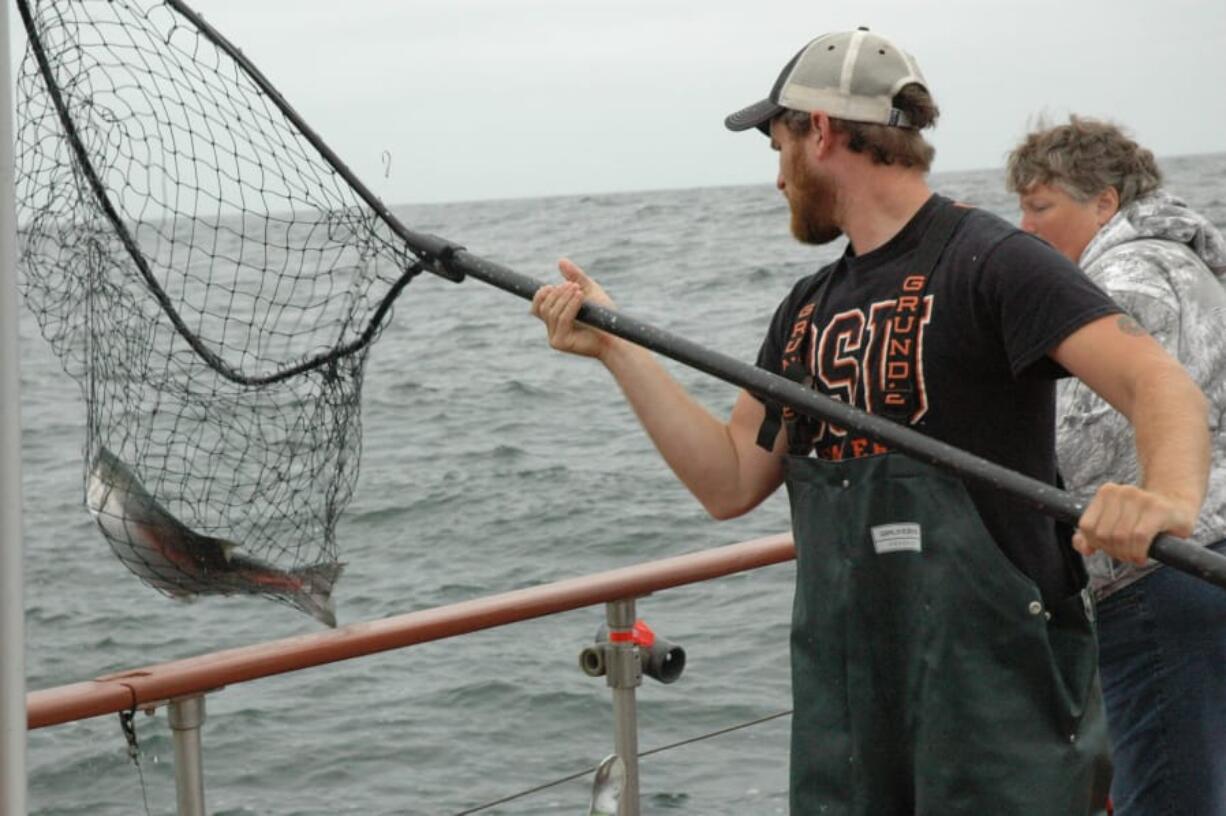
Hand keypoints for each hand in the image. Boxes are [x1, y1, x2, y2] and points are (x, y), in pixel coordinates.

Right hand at [531, 258, 617, 359]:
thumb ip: (575, 277)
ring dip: (564, 298)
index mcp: (555, 319)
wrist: (615, 335)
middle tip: (574, 285)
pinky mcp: (561, 343)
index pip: (537, 306)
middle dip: (557, 294)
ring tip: (579, 290)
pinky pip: (562, 320)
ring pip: (552, 312)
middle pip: (543, 307)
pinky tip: (580, 297)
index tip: (555, 285)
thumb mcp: (588, 290)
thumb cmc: (603, 316)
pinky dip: (570, 306)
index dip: (541, 294)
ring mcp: (555, 338)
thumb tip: (561, 261)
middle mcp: (552, 329)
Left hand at [1073, 483, 1196, 563]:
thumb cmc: (1143, 518)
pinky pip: (1139, 537)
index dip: (1096, 544)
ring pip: (1120, 537)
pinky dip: (1139, 552)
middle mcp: (1122, 491)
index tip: (1110, 549)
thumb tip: (1084, 548)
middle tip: (1127, 554)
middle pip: (1104, 534)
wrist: (1178, 506)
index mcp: (1107, 492)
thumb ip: (1093, 535)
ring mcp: (1141, 498)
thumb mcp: (1115, 523)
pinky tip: (1143, 555)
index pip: (1087, 527)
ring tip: (1136, 555)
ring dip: (1127, 554)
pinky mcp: (1159, 510)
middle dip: (1114, 551)